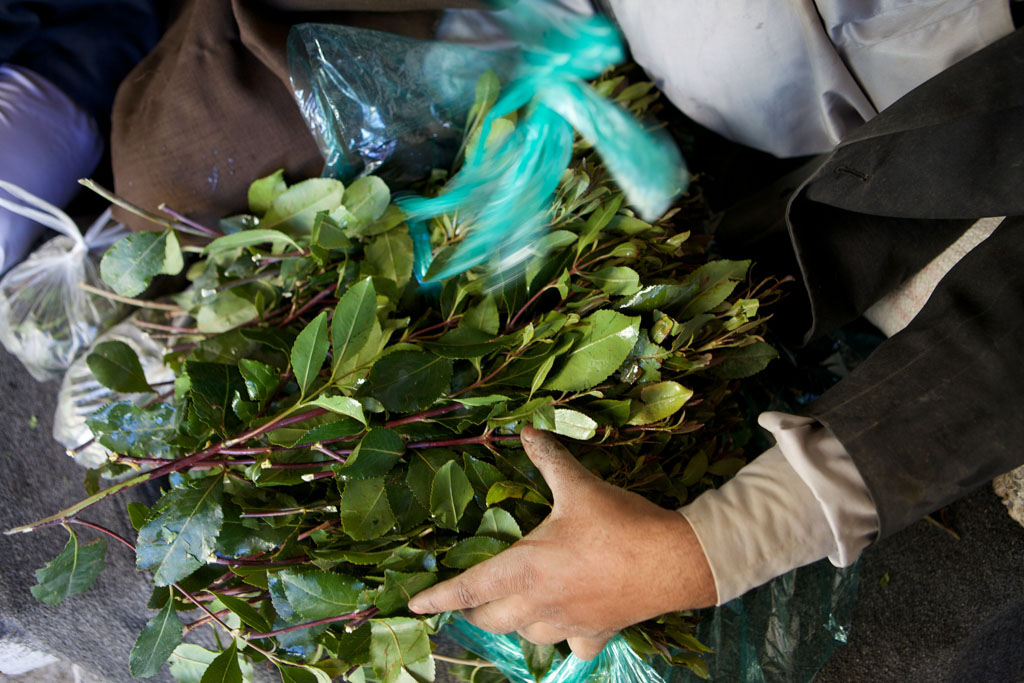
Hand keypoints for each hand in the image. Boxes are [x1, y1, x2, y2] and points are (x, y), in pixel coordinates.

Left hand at [408, 426, 716, 659]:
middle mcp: (539, 603)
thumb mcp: (579, 486)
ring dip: (517, 623)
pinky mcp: (596, 633)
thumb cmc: (620, 523)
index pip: (468, 588)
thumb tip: (526, 429)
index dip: (437, 598)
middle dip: (476, 611)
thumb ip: (548, 459)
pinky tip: (571, 626)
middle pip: (491, 619)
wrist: (675, 560)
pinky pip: (572, 647)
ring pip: (527, 636)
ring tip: (519, 605)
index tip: (413, 605)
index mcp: (525, 568)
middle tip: (472, 598)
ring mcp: (567, 623)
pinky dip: (566, 639)